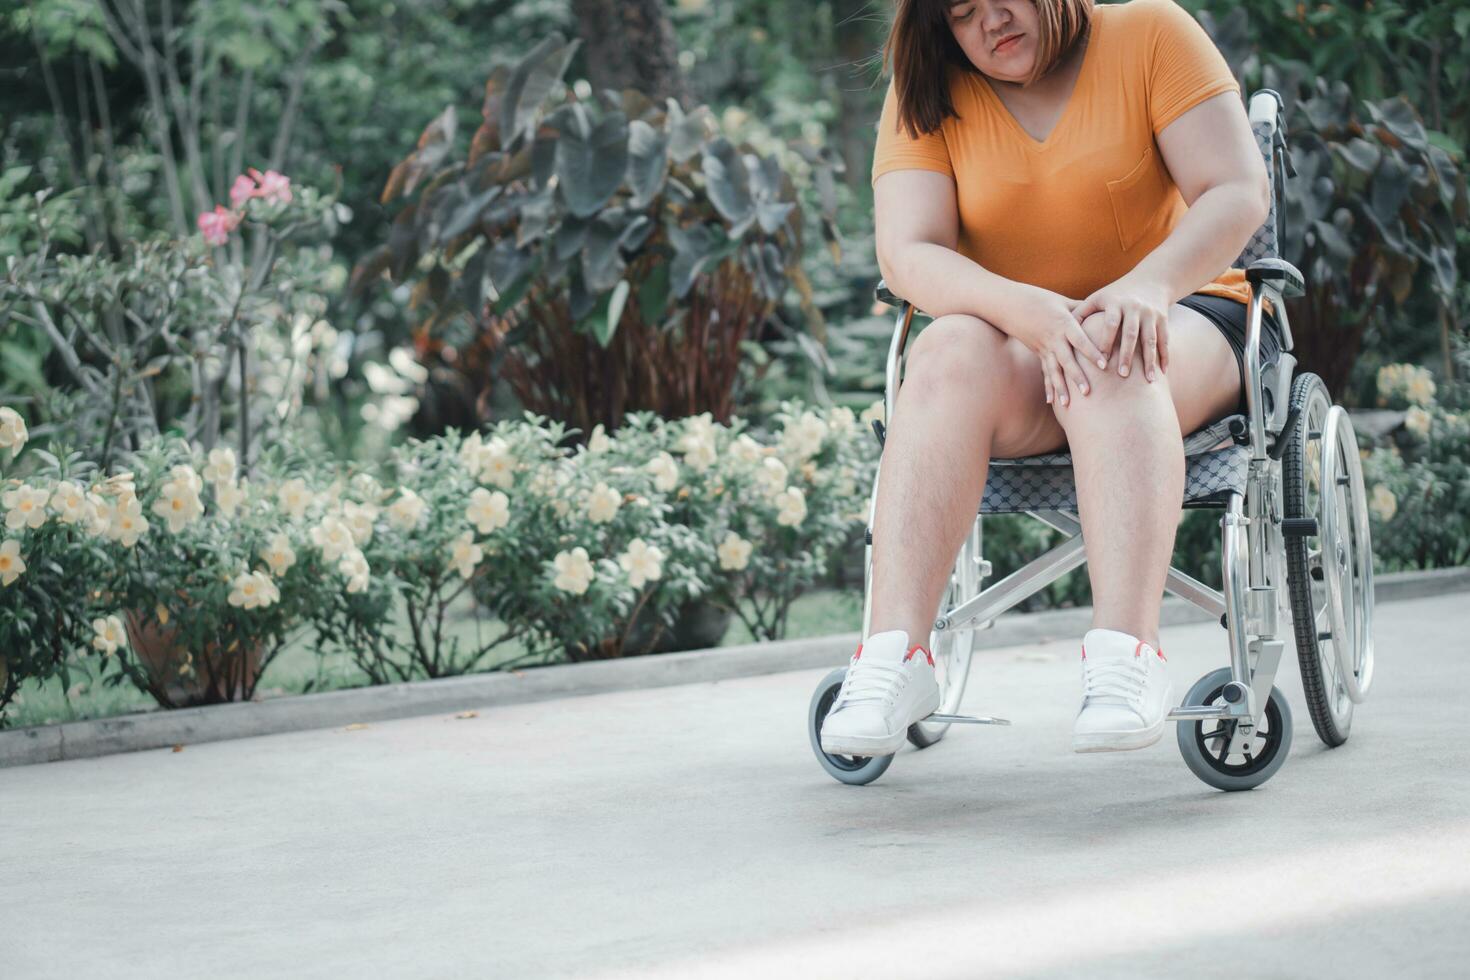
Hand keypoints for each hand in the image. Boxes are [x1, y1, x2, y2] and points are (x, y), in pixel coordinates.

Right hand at [1007, 287, 1108, 407]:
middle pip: (1067, 360)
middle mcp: (1053, 339)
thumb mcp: (1063, 301)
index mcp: (1063, 323)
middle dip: (1077, 377)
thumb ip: (1083, 310)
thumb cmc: (1040, 298)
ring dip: (1061, 388)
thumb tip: (1105, 314)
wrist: (1010, 305)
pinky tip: (1052, 402)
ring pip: (1054, 371)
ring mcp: (1044, 348)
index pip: (1080, 340)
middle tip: (1087, 392)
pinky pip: (1045, 372)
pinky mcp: (1038, 353)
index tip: (1104, 364)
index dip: (1091, 352)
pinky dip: (1048, 387)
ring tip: (1067, 404)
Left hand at [1070, 276, 1171, 380]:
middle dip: (1128, 355)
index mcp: (1115, 303)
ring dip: (1150, 361)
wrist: (1151, 280)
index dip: (1105, 343)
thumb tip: (1060, 332)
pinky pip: (1165, 340)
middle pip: (1131, 334)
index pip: (1110, 324)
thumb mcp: (1097, 298)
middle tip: (1122, 375)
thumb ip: (1080, 313)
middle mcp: (1135, 307)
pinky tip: (1163, 373)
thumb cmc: (1115, 295)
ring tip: (1148, 381)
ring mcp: (1151, 314)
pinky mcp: (1163, 319)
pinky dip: (1165, 356)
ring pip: (1151, 339)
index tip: (1101, 364)